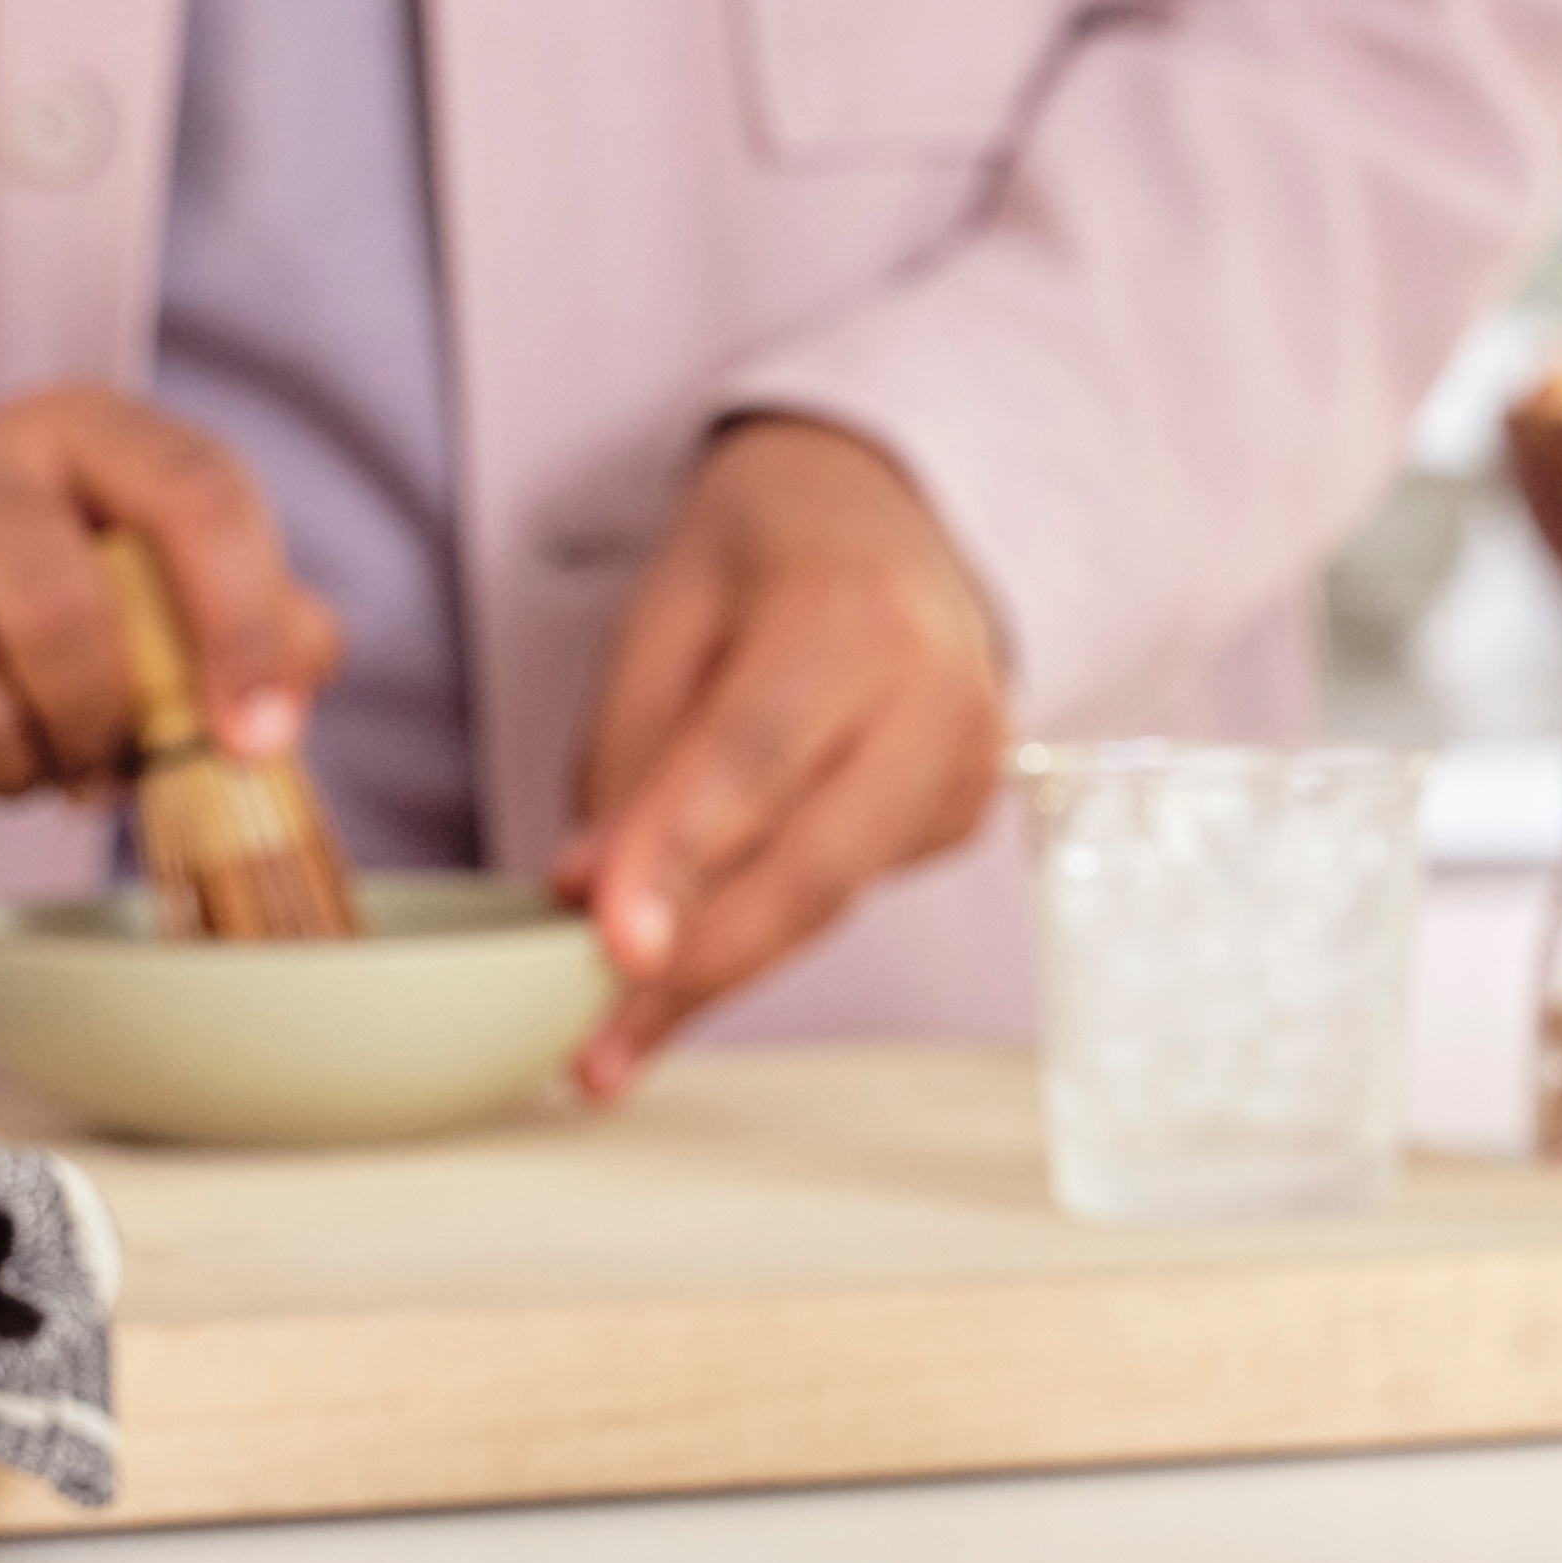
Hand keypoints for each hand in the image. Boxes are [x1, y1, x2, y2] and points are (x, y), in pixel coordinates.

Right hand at [0, 389, 339, 828]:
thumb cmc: (47, 556)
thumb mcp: (152, 550)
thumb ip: (260, 606)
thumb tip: (307, 666)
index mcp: (91, 432)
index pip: (196, 498)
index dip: (243, 628)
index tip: (255, 738)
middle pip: (63, 625)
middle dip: (105, 731)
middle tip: (108, 764)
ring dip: (19, 778)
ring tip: (28, 760)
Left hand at [562, 416, 1009, 1096]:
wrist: (885, 515)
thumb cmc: (761, 556)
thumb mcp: (664, 611)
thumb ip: (631, 749)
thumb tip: (591, 896)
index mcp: (854, 613)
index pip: (753, 756)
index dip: (681, 859)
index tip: (609, 947)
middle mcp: (939, 692)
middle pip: (815, 862)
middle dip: (699, 965)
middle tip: (597, 1047)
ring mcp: (970, 762)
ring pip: (833, 901)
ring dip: (719, 972)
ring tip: (617, 1036)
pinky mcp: (965, 814)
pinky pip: (850, 892)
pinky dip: (764, 930)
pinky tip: (699, 949)